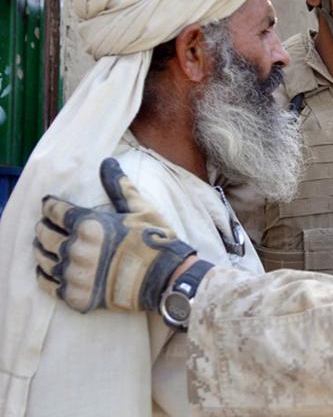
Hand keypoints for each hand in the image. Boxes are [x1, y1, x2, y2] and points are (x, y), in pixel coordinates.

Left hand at [34, 158, 196, 312]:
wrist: (167, 279)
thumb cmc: (155, 240)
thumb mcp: (140, 209)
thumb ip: (118, 186)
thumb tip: (107, 162)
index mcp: (89, 225)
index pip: (56, 211)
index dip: (50, 206)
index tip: (49, 204)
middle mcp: (76, 249)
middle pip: (44, 234)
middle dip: (43, 226)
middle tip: (45, 225)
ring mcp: (74, 274)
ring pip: (42, 258)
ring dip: (41, 249)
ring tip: (44, 245)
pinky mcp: (75, 295)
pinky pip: (47, 284)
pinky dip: (43, 275)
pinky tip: (47, 269)